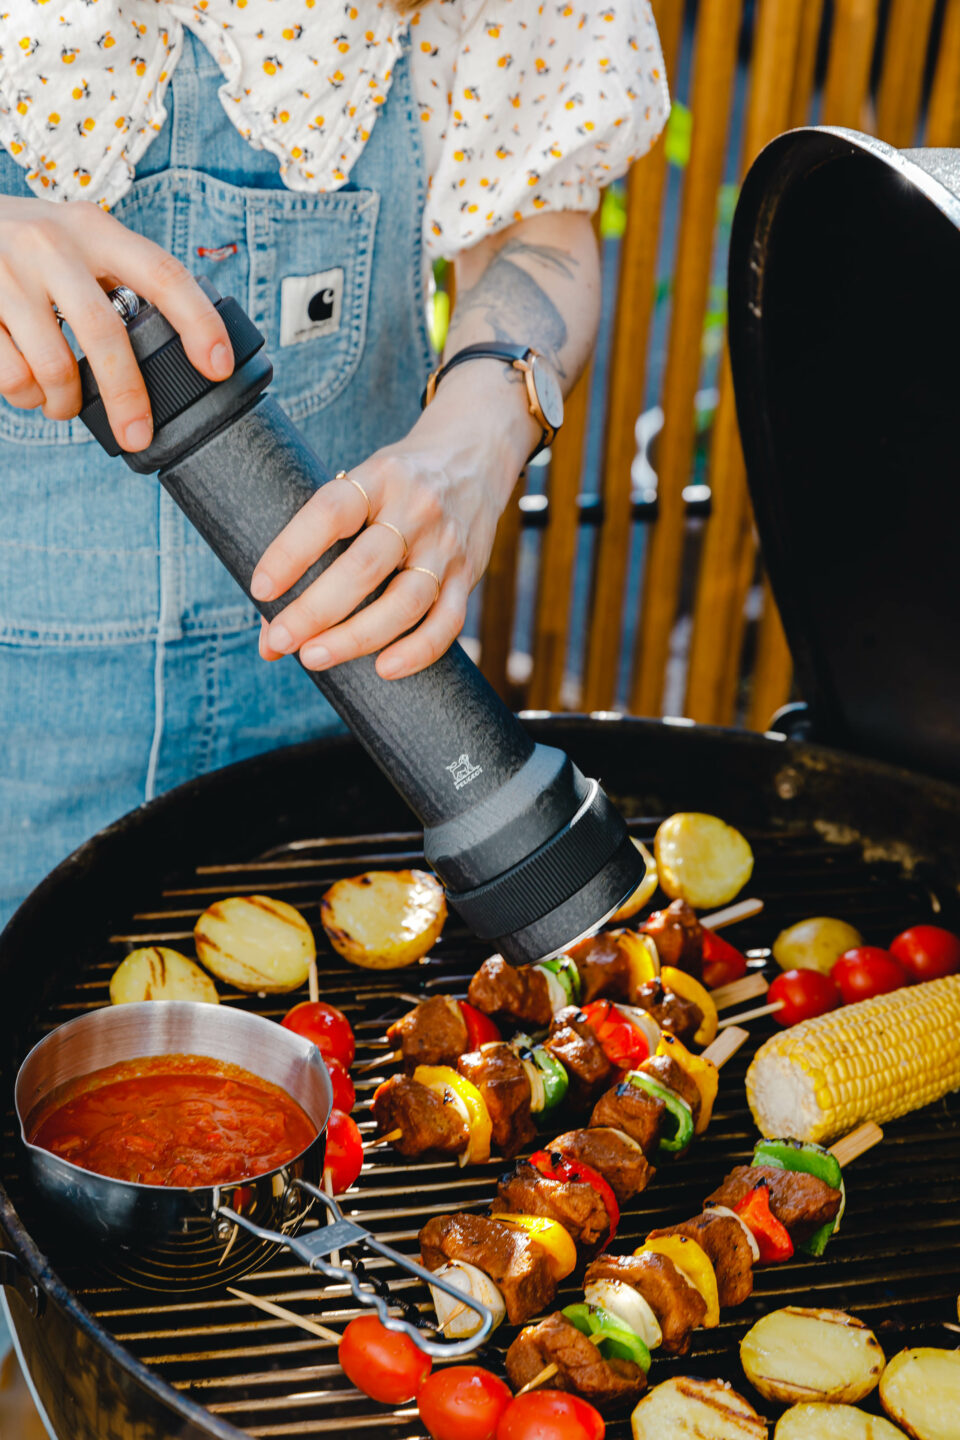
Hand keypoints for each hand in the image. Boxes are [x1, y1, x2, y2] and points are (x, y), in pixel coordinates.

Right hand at [0, 196, 231, 447]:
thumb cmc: (28, 246)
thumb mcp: (76, 242)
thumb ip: (116, 280)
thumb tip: (173, 355)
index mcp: (95, 230)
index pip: (163, 274)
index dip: (198, 323)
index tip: (219, 367)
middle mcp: (52, 244)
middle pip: (105, 333)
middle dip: (127, 396)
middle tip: (138, 434)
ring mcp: (8, 272)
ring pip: (53, 366)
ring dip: (65, 403)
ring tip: (64, 406)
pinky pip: (11, 375)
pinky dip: (24, 395)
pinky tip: (28, 387)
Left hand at [253, 360, 540, 678]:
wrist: (474, 455)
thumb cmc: (396, 483)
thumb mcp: (358, 489)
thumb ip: (316, 548)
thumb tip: (269, 640)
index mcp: (378, 479)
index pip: (330, 512)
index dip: (291, 552)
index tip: (261, 590)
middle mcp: (416, 509)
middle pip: (364, 566)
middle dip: (316, 610)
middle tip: (280, 640)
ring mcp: (446, 544)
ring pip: (405, 601)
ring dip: (356, 637)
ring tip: (314, 658)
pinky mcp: (469, 574)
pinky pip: (448, 622)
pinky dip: (418, 651)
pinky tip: (384, 669)